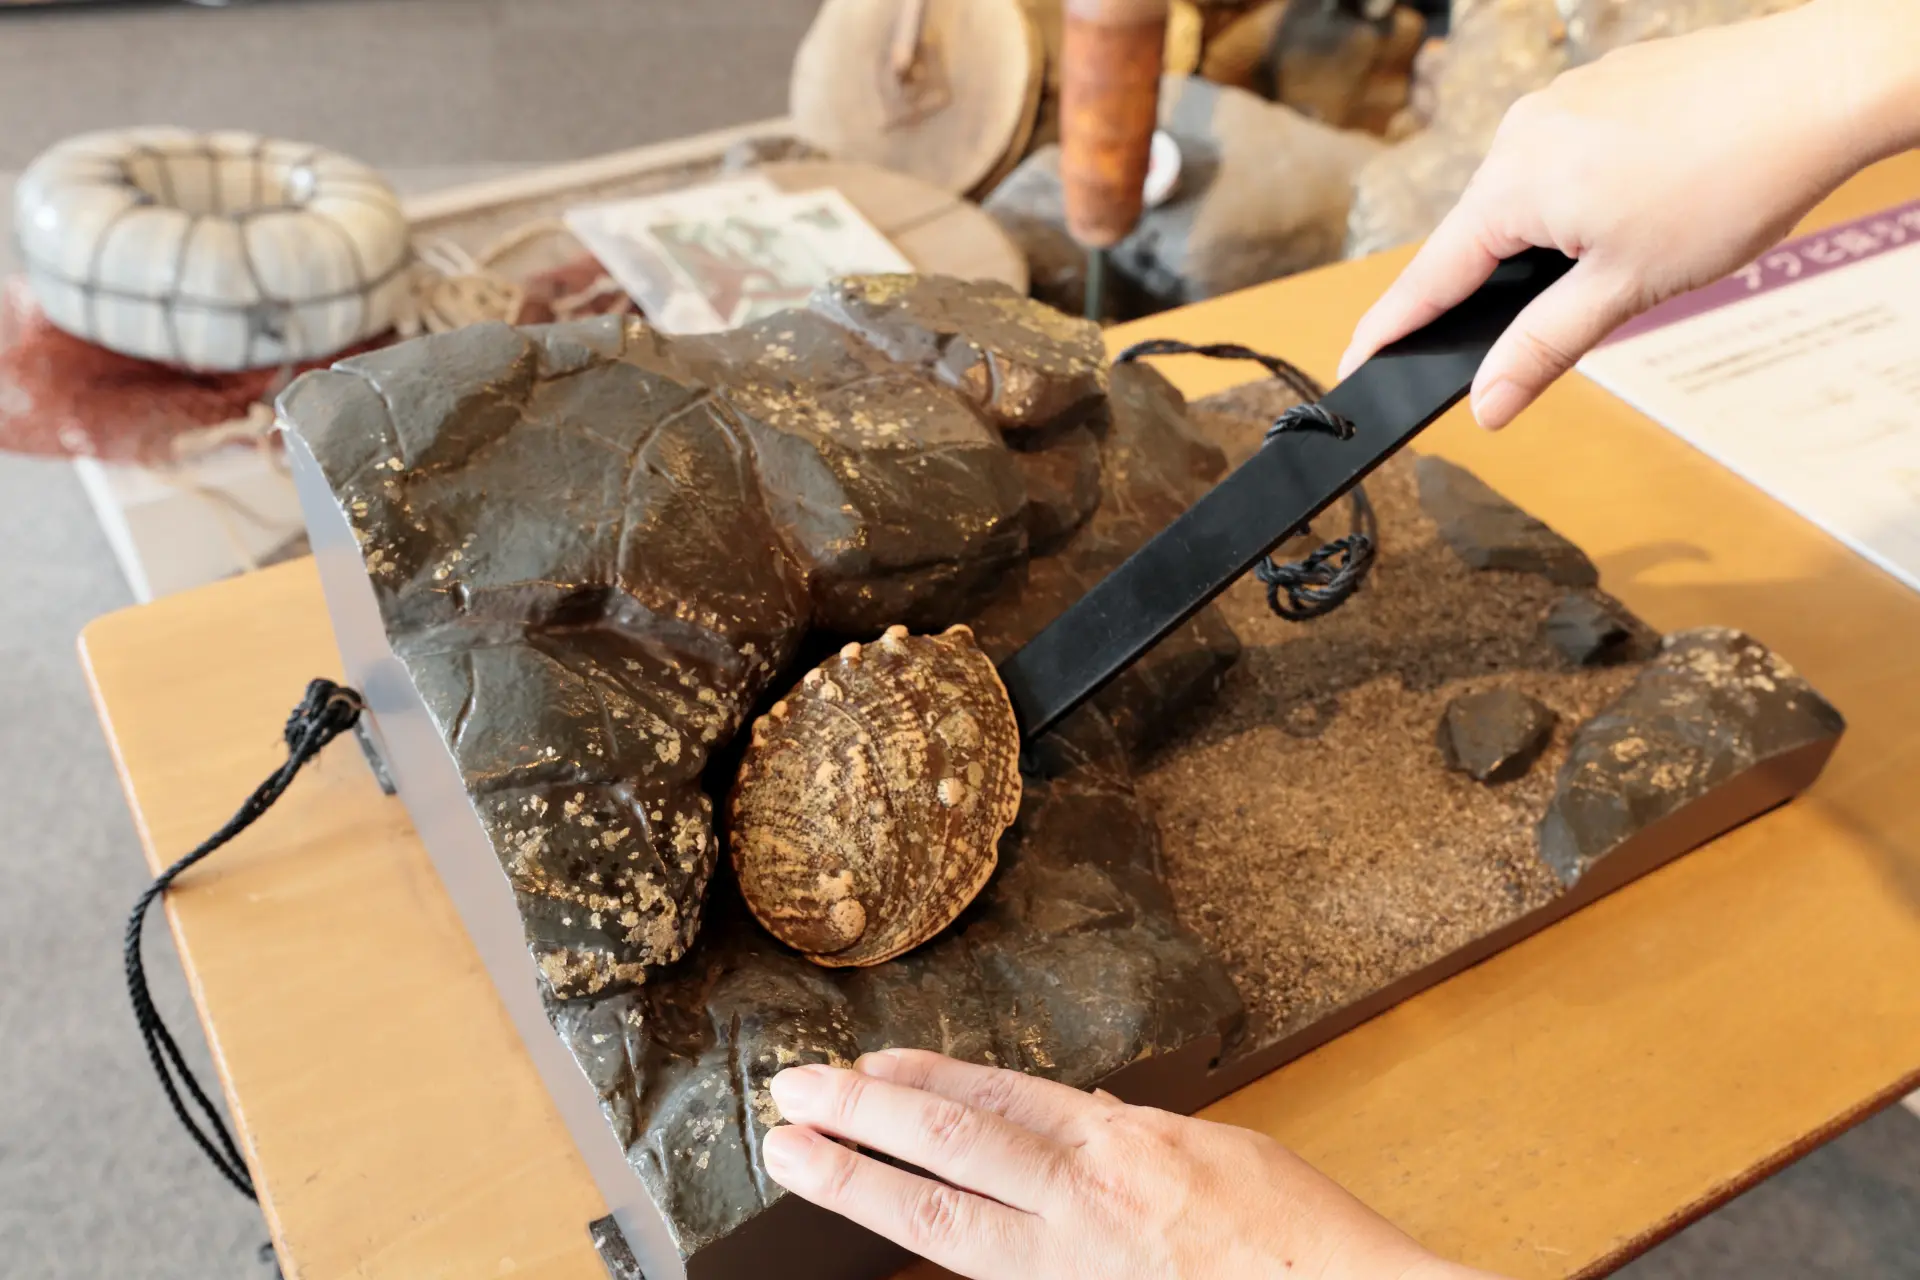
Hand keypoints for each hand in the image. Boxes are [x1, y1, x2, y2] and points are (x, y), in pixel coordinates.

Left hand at [763, 1049, 1495, 1279]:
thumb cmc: (1298, 1239)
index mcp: (1124, 1146)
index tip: (864, 1063)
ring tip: (796, 1158)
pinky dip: (935, 1256)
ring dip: (862, 1186)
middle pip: (952, 1146)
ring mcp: (1076, 1268)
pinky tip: (886, 1239)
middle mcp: (1088, 1202)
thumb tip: (1073, 1112)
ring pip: (947, 1222)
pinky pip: (992, 1277)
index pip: (998, 1096)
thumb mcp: (1218, 1153)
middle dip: (863, 1115)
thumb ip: (1131, 1133)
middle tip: (791, 1094)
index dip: (921, 1076)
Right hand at [1338, 0, 1919, 428]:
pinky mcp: (1603, 86)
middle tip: (1547, 323)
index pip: (1428, 277)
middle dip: (1499, 286)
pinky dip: (1587, 194)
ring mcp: (1562, 103)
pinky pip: (1566, 155)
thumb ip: (1542, 349)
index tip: (1353, 363)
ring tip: (1632, 252)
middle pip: (1478, 236)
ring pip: (1527, 195)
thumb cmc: (1730, 181)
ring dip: (1553, 240)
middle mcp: (1521, 133)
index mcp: (1512, 185)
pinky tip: (1648, 205)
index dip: (1389, 330)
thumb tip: (1487, 406)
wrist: (1819, 87)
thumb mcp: (1625, 290)